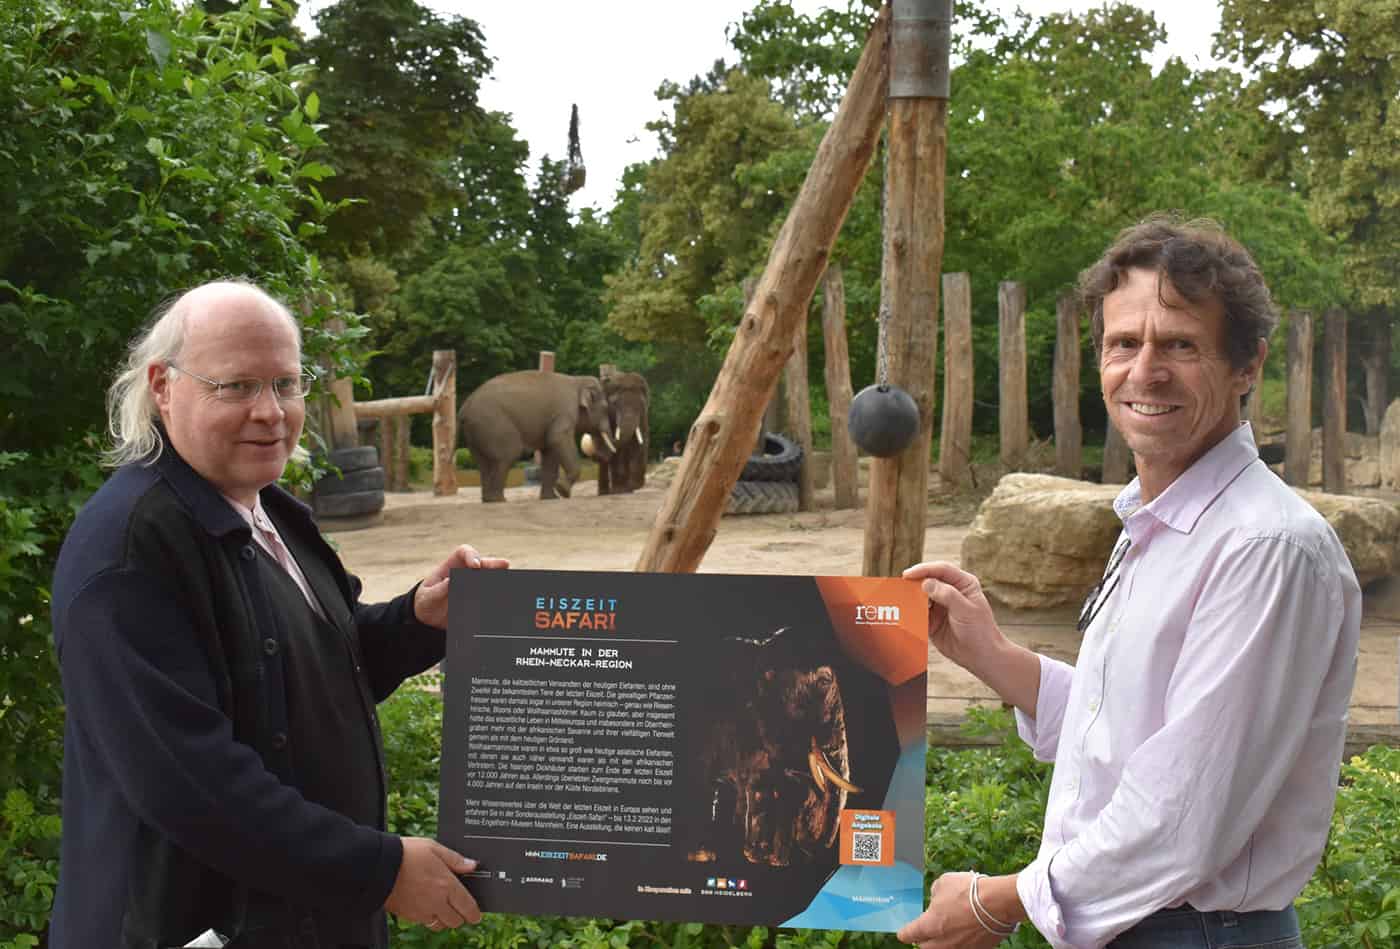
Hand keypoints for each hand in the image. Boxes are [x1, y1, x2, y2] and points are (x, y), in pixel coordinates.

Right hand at [383, 837, 481, 929]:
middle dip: (460, 916)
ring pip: (440, 925)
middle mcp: (436, 902)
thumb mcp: (434, 848)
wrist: (378, 866)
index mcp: (446, 885)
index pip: (468, 907)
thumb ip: (455, 859)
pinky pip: (424, 922)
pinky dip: (429, 917)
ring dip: (444, 919)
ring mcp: (422, 911)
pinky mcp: (408, 915)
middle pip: (456, 921)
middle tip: (459, 907)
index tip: (476, 915)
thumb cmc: (406, 853)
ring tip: (442, 906)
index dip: (474, 913)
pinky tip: (426, 904)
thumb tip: (472, 866)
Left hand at [413, 544, 508, 628]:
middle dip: (495, 564)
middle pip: (484, 563)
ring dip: (498, 579)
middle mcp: (466, 573)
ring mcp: (474, 585)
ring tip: (505, 585)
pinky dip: (497, 596)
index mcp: (451, 566)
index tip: (475, 566)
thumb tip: (451, 581)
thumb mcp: (428, 597)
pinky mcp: (478, 599)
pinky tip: (502, 599)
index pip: (464, 552)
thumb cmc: (425, 603)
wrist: (428, 620)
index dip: (472, 556)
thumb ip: (439, 590)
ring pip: (491, 578)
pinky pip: (490, 595)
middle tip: (504, 566)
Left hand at [897, 872, 1017, 947]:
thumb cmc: (968, 891)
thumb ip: (935, 895)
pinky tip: (965, 931)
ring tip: (947, 930)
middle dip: (924, 939)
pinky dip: (961, 942)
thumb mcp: (943, 883)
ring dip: (942, 942)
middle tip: (927, 930)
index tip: (905, 930)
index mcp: (929, 926)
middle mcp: (942, 943)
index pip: (908, 935)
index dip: (905, 931)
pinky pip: (962, 948)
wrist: (998, 903)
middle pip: (924, 948)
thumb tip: (937, 901)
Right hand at [901, 561, 1000, 669]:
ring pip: (921, 596)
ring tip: (902, 601)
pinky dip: (911, 612)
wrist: (980, 656)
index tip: (909, 575)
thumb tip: (926, 583)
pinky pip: (918, 612)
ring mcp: (940, 605)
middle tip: (901, 587)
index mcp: (963, 583)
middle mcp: (950, 591)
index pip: (941, 570)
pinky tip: (906, 614)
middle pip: (928, 580)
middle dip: (915, 583)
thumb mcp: (966, 610)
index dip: (924, 569)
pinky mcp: (932, 619)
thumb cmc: (980, 630)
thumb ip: (947, 595)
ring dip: (911, 598)